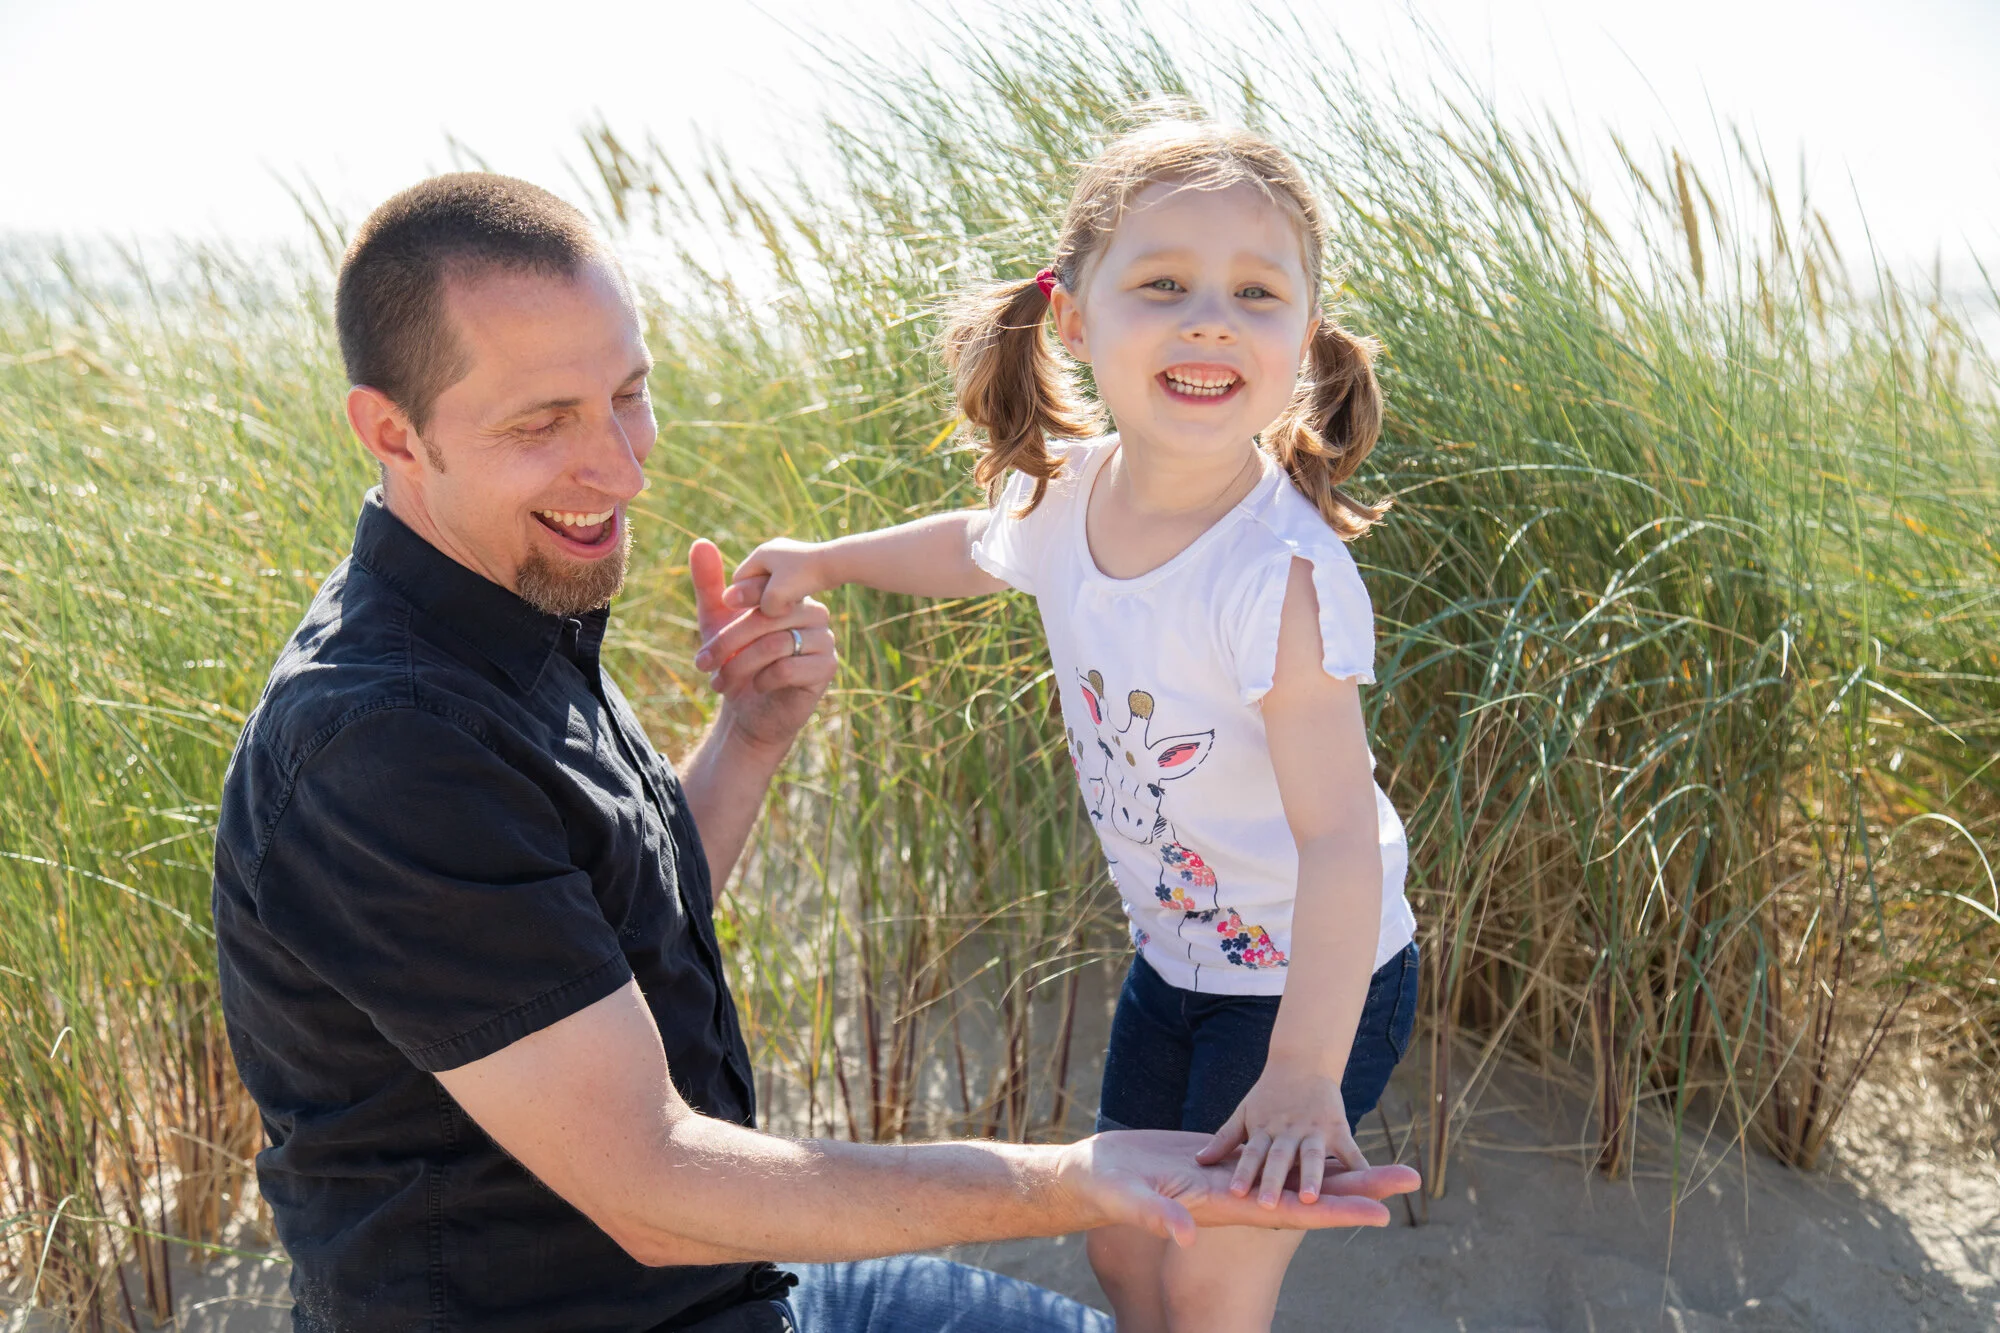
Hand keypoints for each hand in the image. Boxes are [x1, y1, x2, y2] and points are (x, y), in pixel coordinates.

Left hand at [689, 538, 836, 750]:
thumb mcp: (715, 620)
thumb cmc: (735, 661)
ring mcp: (824, 640)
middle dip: (728, 642)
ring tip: (719, 680)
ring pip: (776, 643)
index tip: (710, 630)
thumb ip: (711, 583)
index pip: (767, 587)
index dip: (738, 600)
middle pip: (768, 617)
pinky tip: (755, 686)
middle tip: (702, 662)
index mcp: (791, 596)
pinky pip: (789, 667)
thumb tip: (700, 542)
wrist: (748, 710)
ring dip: (739, 665)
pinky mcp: (826, 669)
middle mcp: (813, 613)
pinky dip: (763, 679)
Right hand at [723, 537, 831, 617]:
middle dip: (759, 599)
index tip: (751, 615)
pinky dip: (791, 596)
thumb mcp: (778, 595)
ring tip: (784, 612)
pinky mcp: (803, 564)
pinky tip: (798, 606)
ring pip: (773, 585)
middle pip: (755, 581)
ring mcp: (789, 557)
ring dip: (777, 599)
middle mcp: (773, 551)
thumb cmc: (806, 577)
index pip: (738, 580)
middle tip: (768, 615)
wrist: (838, 563)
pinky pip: (789, 584)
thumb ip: (762, 605)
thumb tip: (760, 610)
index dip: (741, 600)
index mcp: (761, 553)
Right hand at [1057, 1129, 1416, 1246]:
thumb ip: (1158, 1217)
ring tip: (1383, 1160)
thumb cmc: (1108, 1193)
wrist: (1093, 1178)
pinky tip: (1323, 1140)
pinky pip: (1271, 1155)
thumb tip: (1183, 1233)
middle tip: (1408, 1176)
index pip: (1294, 1212)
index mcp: (1229, 1207)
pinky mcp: (1224, 1162)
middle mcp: (1242, 1196)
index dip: (1337, 1212)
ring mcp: (1236, 1179)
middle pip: (1313, 1191)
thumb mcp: (1133, 1203)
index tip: (1382, 1214)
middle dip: (1360, 1186)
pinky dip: (1299, 1150)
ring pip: (1297, 1171)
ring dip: (1339, 1166)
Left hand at [1195, 1066, 1364, 1208]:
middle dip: (1274, 1181)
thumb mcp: (1245, 1113)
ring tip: (1309, 1198)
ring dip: (1311, 1177)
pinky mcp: (1338, 1129)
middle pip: (1279, 1158)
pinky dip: (1359, 1169)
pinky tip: (1366, 1188)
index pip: (1251, 1153)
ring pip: (1313, 1156)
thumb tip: (1198, 1161)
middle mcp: (1288, 1132)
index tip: (1235, 1193)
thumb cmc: (1269, 1095)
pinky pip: (1350, 1152)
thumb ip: (1225, 1139)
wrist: (1303, 1062)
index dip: (1244, 1172)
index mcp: (1264, 1129)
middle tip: (1267, 1205)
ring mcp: (1315, 1130)